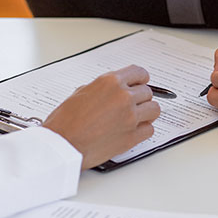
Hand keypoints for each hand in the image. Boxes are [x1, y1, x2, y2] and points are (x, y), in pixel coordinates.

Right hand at [43, 65, 159, 168]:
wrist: (62, 145)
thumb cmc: (65, 122)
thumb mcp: (81, 93)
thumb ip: (102, 89)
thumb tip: (111, 90)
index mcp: (110, 82)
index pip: (139, 73)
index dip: (141, 79)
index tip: (141, 83)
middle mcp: (123, 97)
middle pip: (147, 92)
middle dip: (140, 98)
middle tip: (133, 105)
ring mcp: (130, 117)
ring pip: (154, 109)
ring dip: (146, 113)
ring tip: (136, 117)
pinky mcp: (132, 137)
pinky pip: (150, 129)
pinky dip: (144, 130)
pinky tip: (133, 130)